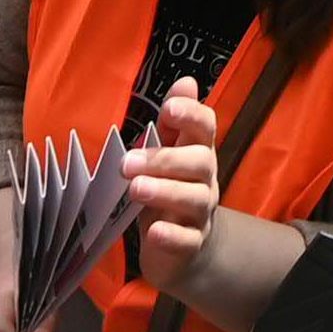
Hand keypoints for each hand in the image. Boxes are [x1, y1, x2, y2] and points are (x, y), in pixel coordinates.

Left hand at [125, 77, 221, 294]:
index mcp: (197, 153)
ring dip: (166, 192)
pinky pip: (187, 240)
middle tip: (127, 164)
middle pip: (201, 162)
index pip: (205, 127)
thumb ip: (172, 124)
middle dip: (166, 159)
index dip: (191, 114)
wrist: (186, 250)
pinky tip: (153, 232)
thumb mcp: (167, 156)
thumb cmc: (170, 191)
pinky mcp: (191, 245)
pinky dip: (171, 235)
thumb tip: (186, 81)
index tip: (168, 109)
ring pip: (194, 199)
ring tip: (136, 189)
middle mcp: (205, 180)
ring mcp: (201, 213)